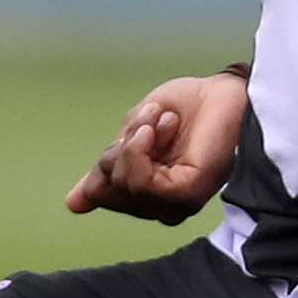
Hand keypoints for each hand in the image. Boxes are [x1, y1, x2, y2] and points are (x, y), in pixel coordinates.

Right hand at [68, 71, 246, 222]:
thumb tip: (72, 204)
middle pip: (106, 187)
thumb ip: (110, 166)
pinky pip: (140, 183)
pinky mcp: (187, 196)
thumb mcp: (135, 133)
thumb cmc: (189, 108)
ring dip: (134, 141)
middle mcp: (160, 206)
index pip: (99, 191)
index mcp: (147, 193)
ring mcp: (175, 205)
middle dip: (120, 145)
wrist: (225, 91)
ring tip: (164, 120)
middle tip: (155, 121)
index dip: (107, 158)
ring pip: (122, 185)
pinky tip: (161, 128)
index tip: (138, 130)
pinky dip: (141, 148)